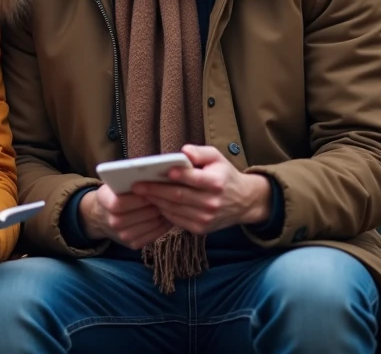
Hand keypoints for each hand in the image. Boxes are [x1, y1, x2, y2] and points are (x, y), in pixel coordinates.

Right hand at [80, 185, 173, 248]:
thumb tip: (151, 172)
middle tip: (172, 196)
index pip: (122, 201)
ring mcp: (122, 235)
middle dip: (157, 204)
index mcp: (105, 202)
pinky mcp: (132, 244)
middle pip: (141, 214)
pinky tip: (169, 216)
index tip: (155, 188)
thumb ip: (127, 178)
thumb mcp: (113, 183)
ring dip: (164, 215)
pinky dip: (164, 226)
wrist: (101, 217)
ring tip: (174, 205)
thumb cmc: (112, 194)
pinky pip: (153, 235)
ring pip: (150, 224)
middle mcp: (112, 221)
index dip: (140, 196)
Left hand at [131, 145, 270, 234]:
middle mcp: (212, 203)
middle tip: (136, 185)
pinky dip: (164, 211)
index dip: (178, 176)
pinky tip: (154, 203)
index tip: (162, 171)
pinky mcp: (201, 228)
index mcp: (216, 183)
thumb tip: (184, 152)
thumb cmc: (224, 175)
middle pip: (178, 196)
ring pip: (175, 209)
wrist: (243, 202)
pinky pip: (177, 220)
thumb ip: (200, 152)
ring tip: (140, 194)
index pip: (193, 179)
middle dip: (155, 190)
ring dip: (156, 202)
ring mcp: (206, 218)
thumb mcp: (217, 157)